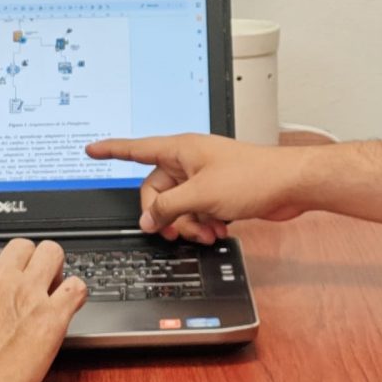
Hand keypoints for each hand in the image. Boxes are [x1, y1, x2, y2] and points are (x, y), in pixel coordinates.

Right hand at [0, 238, 86, 381]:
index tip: (1, 296)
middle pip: (22, 248)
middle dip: (28, 262)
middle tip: (31, 284)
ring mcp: (28, 293)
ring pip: (51, 253)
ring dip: (54, 267)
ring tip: (54, 287)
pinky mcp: (52, 315)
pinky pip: (76, 287)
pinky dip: (76, 294)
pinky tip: (69, 306)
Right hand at [83, 133, 312, 244]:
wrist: (290, 185)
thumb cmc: (254, 176)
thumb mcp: (201, 195)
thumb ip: (169, 207)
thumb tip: (149, 218)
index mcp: (181, 150)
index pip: (136, 148)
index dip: (112, 150)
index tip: (91, 149)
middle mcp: (190, 161)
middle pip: (158, 190)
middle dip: (165, 214)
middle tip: (173, 230)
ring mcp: (205, 177)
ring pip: (179, 205)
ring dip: (188, 223)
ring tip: (206, 233)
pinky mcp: (219, 192)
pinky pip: (197, 210)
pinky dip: (203, 223)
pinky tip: (218, 230)